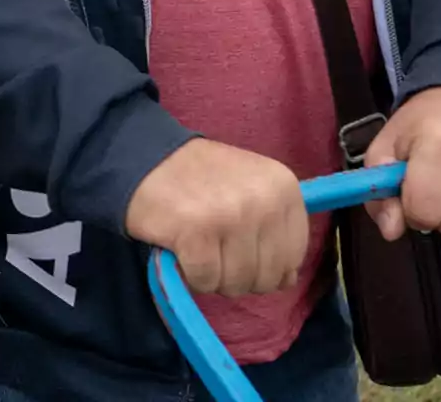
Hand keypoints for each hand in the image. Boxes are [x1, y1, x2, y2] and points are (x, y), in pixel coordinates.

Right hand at [125, 139, 309, 298]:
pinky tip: (182, 249)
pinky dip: (191, 275)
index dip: (267, 263)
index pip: (294, 255)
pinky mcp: (197, 233)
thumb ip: (275, 231)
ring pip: (238, 283)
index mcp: (284, 187)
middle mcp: (265, 200)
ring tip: (199, 245)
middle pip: (268, 277)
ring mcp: (232, 216)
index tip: (240, 244)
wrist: (146, 156)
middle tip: (215, 246)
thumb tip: (288, 279)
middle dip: (239, 274)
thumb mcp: (251, 190)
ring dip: (214, 276)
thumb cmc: (201, 177)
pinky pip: (206, 282)